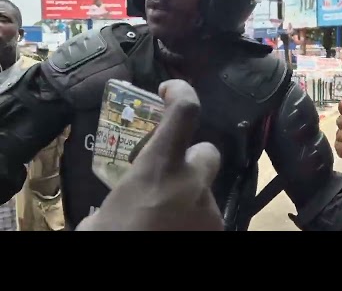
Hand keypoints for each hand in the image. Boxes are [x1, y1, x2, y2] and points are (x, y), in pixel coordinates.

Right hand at [76, 80, 222, 230]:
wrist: (138, 278)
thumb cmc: (111, 238)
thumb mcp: (101, 218)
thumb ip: (118, 198)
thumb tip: (110, 208)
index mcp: (160, 168)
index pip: (186, 112)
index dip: (182, 92)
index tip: (170, 89)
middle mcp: (194, 184)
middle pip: (208, 153)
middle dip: (193, 160)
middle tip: (171, 176)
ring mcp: (211, 211)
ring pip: (207, 192)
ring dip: (190, 199)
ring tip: (165, 219)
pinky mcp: (219, 231)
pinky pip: (208, 219)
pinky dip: (194, 223)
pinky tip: (174, 232)